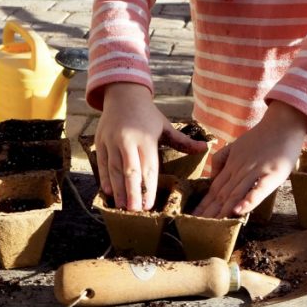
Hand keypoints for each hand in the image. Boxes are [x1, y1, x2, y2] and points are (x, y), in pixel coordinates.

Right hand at [94, 83, 206, 210]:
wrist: (123, 94)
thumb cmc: (147, 114)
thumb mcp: (166, 126)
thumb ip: (184, 141)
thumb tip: (207, 147)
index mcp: (146, 138)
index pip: (148, 167)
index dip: (148, 187)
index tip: (149, 205)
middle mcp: (128, 140)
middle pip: (130, 171)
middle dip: (133, 193)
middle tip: (135, 211)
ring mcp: (112, 141)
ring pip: (114, 169)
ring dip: (118, 189)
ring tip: (121, 207)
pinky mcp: (100, 142)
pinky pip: (102, 163)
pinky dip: (104, 178)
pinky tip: (108, 192)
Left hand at [193, 102, 306, 217]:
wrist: (284, 122)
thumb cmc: (262, 136)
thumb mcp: (237, 145)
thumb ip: (222, 158)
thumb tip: (211, 177)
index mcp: (232, 164)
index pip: (214, 188)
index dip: (204, 204)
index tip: (192, 218)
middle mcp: (241, 169)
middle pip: (222, 194)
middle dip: (209, 212)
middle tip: (196, 227)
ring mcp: (256, 171)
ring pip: (236, 193)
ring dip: (223, 210)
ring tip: (212, 224)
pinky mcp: (272, 174)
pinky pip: (258, 189)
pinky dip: (248, 200)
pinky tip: (238, 211)